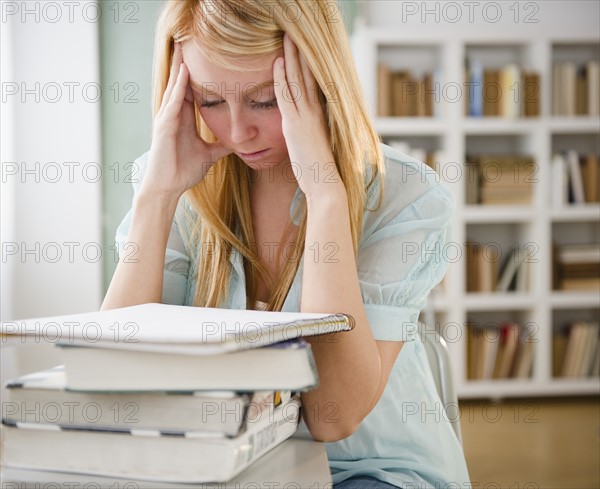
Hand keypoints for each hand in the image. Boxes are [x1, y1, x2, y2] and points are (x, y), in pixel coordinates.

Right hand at [141, 42, 231, 199]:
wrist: (169, 187)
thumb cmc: (183, 171)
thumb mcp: (209, 155)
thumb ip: (221, 146)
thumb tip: (238, 143)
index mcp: (184, 119)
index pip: (191, 91)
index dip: (198, 74)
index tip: (206, 58)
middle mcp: (174, 115)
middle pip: (180, 83)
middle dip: (184, 63)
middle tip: (188, 41)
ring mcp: (167, 119)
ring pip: (174, 88)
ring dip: (179, 68)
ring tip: (183, 48)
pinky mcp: (164, 127)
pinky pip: (172, 103)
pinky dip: (178, 89)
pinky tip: (184, 75)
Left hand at [273, 34, 341, 200]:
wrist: (325, 183)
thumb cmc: (320, 170)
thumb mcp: (315, 146)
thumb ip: (310, 132)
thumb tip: (305, 130)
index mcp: (320, 115)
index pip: (313, 83)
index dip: (308, 64)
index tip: (303, 49)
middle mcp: (315, 111)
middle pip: (307, 74)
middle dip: (300, 53)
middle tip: (293, 33)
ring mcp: (306, 116)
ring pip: (298, 79)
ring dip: (292, 56)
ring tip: (287, 37)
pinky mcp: (295, 124)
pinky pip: (287, 95)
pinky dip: (282, 77)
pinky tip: (278, 62)